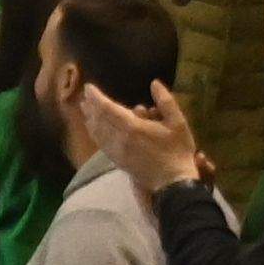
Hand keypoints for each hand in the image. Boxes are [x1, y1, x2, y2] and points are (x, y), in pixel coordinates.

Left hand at [92, 76, 209, 194]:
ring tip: (85, 109)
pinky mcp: (116, 160)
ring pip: (96, 132)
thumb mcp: (178, 122)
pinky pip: (100, 143)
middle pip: (98, 119)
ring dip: (90, 119)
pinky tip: (94, 129)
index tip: (88, 87)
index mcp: (132, 128)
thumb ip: (165, 102)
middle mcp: (118, 139)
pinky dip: (94, 132)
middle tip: (85, 96)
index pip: (107, 108)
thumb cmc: (177, 150)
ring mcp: (115, 151)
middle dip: (90, 106)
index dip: (96, 97)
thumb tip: (155, 83)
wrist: (171, 181)